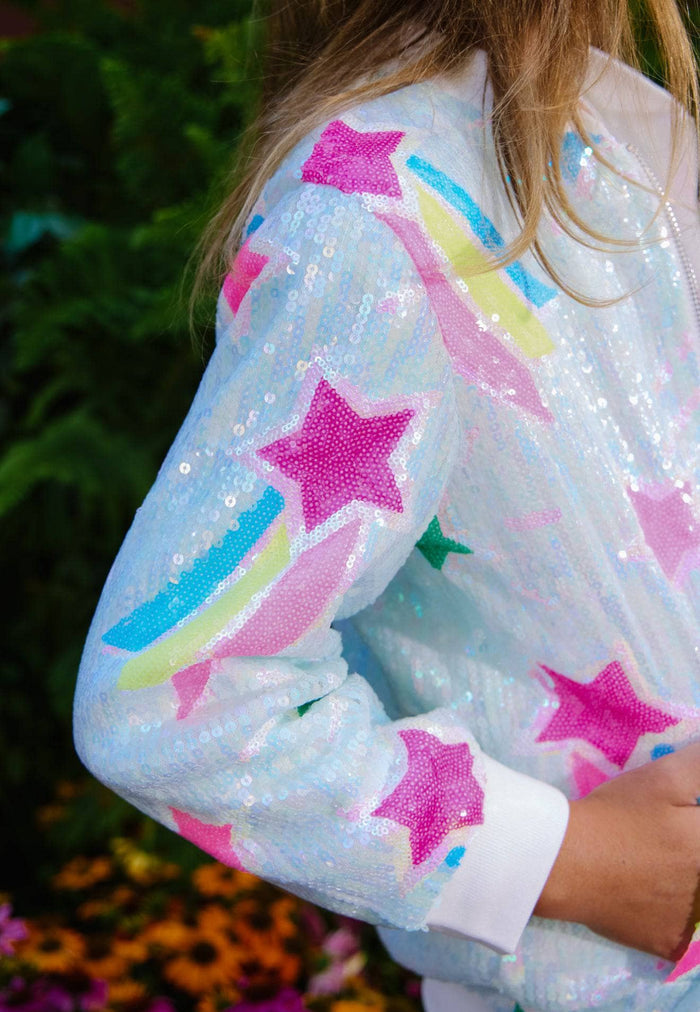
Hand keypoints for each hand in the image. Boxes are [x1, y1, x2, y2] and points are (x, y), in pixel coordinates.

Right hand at [534, 742, 699, 960]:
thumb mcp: (663, 777)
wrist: (564, 862)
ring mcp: (692, 923)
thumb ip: (699, 764)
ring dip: (683, 883)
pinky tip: (645, 893)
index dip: (691, 825)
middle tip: (659, 841)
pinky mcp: (670, 944)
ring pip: (697, 901)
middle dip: (686, 848)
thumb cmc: (615, 816)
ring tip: (649, 863)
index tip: (679, 821)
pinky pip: (682, 931)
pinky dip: (669, 915)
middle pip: (698, 865)